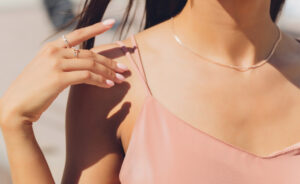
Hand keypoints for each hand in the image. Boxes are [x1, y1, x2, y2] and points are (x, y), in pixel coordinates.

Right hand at [0, 19, 128, 126]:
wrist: (16, 106)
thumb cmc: (34, 90)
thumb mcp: (47, 70)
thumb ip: (64, 63)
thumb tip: (86, 66)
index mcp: (51, 47)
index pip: (78, 34)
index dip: (97, 28)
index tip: (112, 23)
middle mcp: (54, 51)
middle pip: (90, 54)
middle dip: (109, 62)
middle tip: (124, 69)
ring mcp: (55, 63)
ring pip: (90, 65)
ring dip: (108, 72)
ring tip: (120, 79)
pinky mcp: (58, 78)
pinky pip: (86, 77)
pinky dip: (100, 81)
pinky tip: (109, 85)